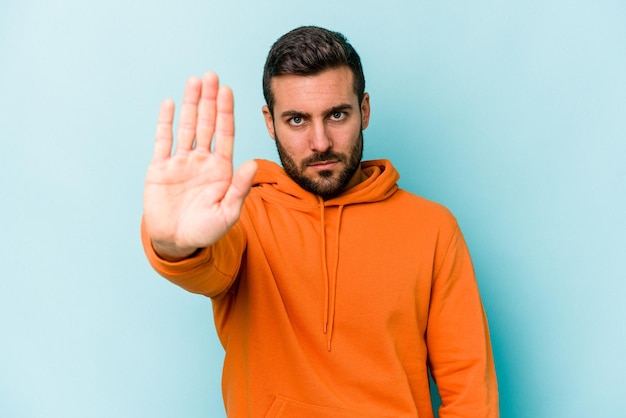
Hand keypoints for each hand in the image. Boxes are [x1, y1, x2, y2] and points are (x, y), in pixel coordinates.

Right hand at [143, 72, 257, 259]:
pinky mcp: (160, 168)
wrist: (176, 242)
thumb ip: (239, 188)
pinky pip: (163, 141)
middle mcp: (202, 160)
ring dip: (190, 104)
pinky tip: (169, 103)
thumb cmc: (206, 230)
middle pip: (206, 123)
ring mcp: (181, 162)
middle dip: (209, 100)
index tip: (228, 90)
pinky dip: (166, 122)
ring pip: (186, 127)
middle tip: (211, 75)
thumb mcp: (227, 212)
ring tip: (194, 81)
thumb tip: (252, 163)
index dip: (226, 112)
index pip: (224, 134)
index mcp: (221, 169)